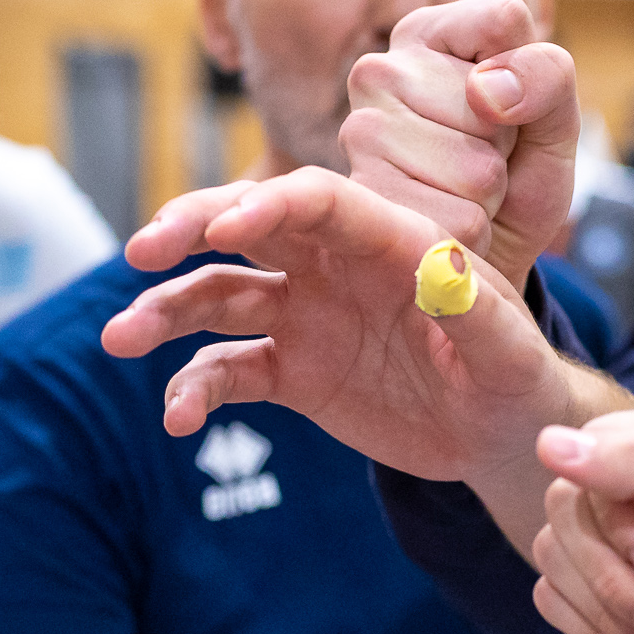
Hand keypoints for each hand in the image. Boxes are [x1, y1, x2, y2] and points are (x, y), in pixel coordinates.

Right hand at [100, 168, 582, 482]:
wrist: (499, 432)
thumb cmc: (515, 374)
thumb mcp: (507, 347)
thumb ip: (474, 309)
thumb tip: (442, 270)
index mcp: (387, 240)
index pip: (316, 202)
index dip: (266, 205)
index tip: (221, 229)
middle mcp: (334, 267)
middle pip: (246, 229)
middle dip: (188, 231)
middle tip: (139, 251)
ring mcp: (305, 315)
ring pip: (217, 297)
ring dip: (165, 312)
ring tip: (118, 340)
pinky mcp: (291, 371)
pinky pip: (227, 372)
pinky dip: (193, 390)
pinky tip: (176, 421)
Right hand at [340, 0, 578, 291]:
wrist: (483, 258)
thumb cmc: (517, 177)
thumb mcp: (556, 121)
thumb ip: (548, 78)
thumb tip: (486, 91)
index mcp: (428, 33)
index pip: (502, 20)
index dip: (527, 73)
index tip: (508, 103)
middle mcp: (381, 70)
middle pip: (488, 101)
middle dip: (504, 142)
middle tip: (483, 157)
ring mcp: (362, 132)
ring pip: (474, 168)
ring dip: (487, 192)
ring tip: (462, 190)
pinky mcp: (363, 197)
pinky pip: (458, 219)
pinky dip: (471, 232)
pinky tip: (443, 224)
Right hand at [530, 407, 633, 633]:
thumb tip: (549, 440)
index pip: (603, 442)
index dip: (618, 511)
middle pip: (568, 497)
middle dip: (612, 569)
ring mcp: (623, 541)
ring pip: (551, 546)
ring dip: (608, 607)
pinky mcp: (596, 592)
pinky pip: (546, 590)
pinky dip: (593, 629)